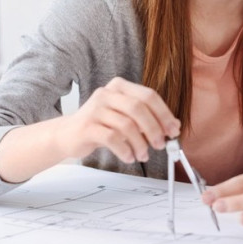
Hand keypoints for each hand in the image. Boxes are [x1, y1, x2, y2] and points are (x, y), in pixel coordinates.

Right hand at [59, 77, 180, 163]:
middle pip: (139, 108)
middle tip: (160, 145)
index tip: (173, 130)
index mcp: (120, 86)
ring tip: (143, 155)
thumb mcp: (126, 118)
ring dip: (140, 143)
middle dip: (154, 128)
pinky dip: (125, 150)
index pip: (149, 96)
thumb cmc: (101, 125)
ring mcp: (95, 109)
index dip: (164, 114)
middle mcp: (107, 93)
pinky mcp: (87, 126)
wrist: (68, 134)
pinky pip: (112, 138)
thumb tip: (174, 126)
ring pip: (127, 125)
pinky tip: (128, 157)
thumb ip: (148, 119)